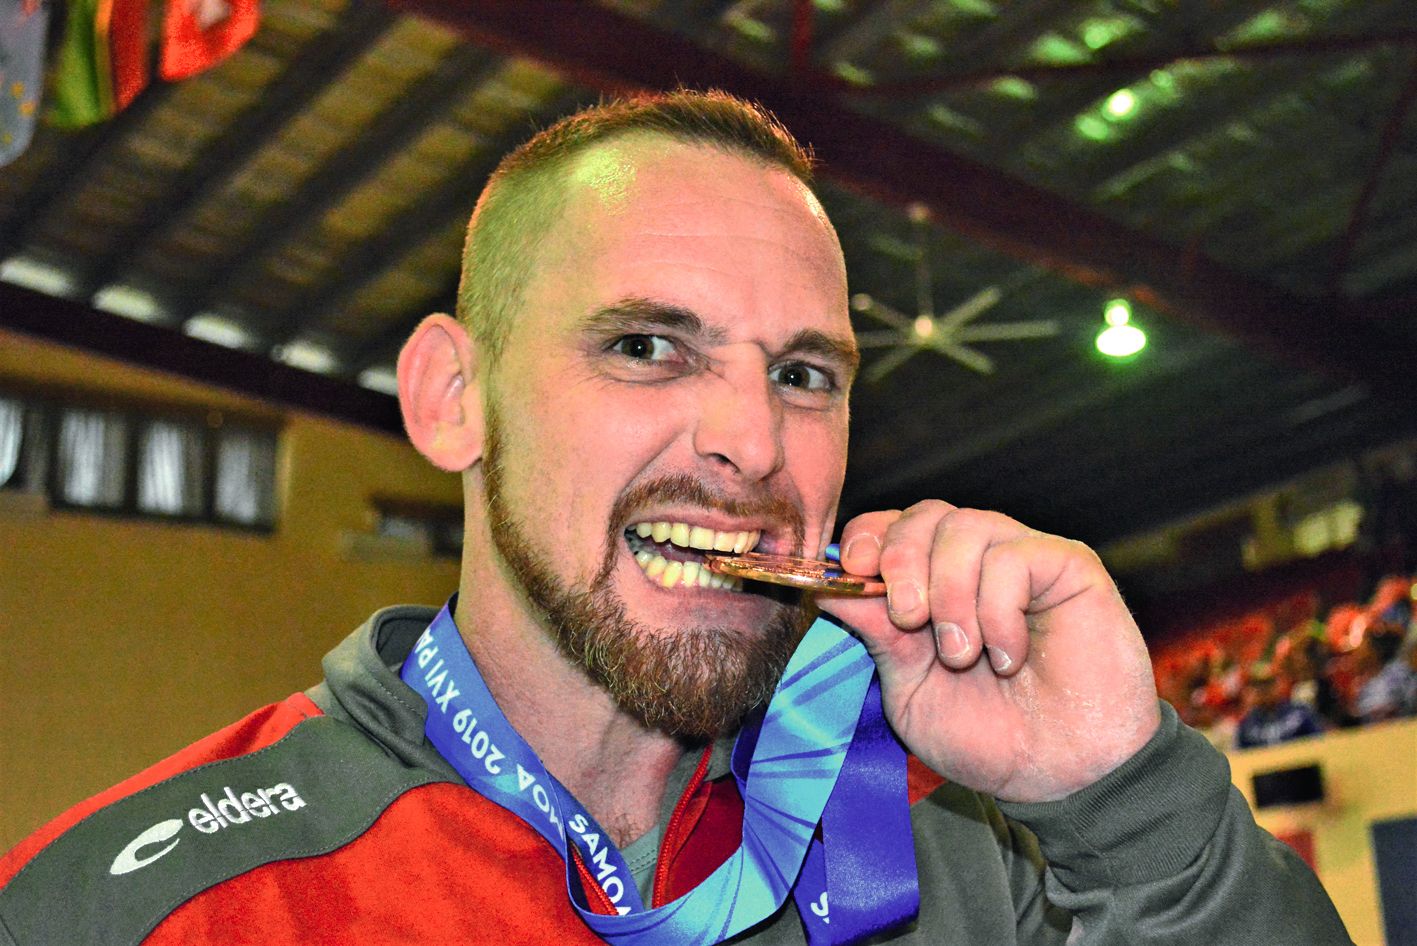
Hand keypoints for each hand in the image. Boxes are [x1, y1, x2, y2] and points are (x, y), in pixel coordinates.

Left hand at [816, 501, 1160, 802]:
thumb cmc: (987, 735)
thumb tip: (825, 583)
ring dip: (950, 594)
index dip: (867, 539)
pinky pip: (1013, 556)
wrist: (1060, 777)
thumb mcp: (909, 688)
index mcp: (930, 584)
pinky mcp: (1068, 566)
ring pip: (965, 527)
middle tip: (908, 619)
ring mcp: (1022, 559)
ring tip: (962, 655)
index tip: (856, 574)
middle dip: (901, 561)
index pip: (888, 527)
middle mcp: (975, 562)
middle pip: (924, 515)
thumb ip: (875, 633)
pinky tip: (1007, 657)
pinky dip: (997, 609)